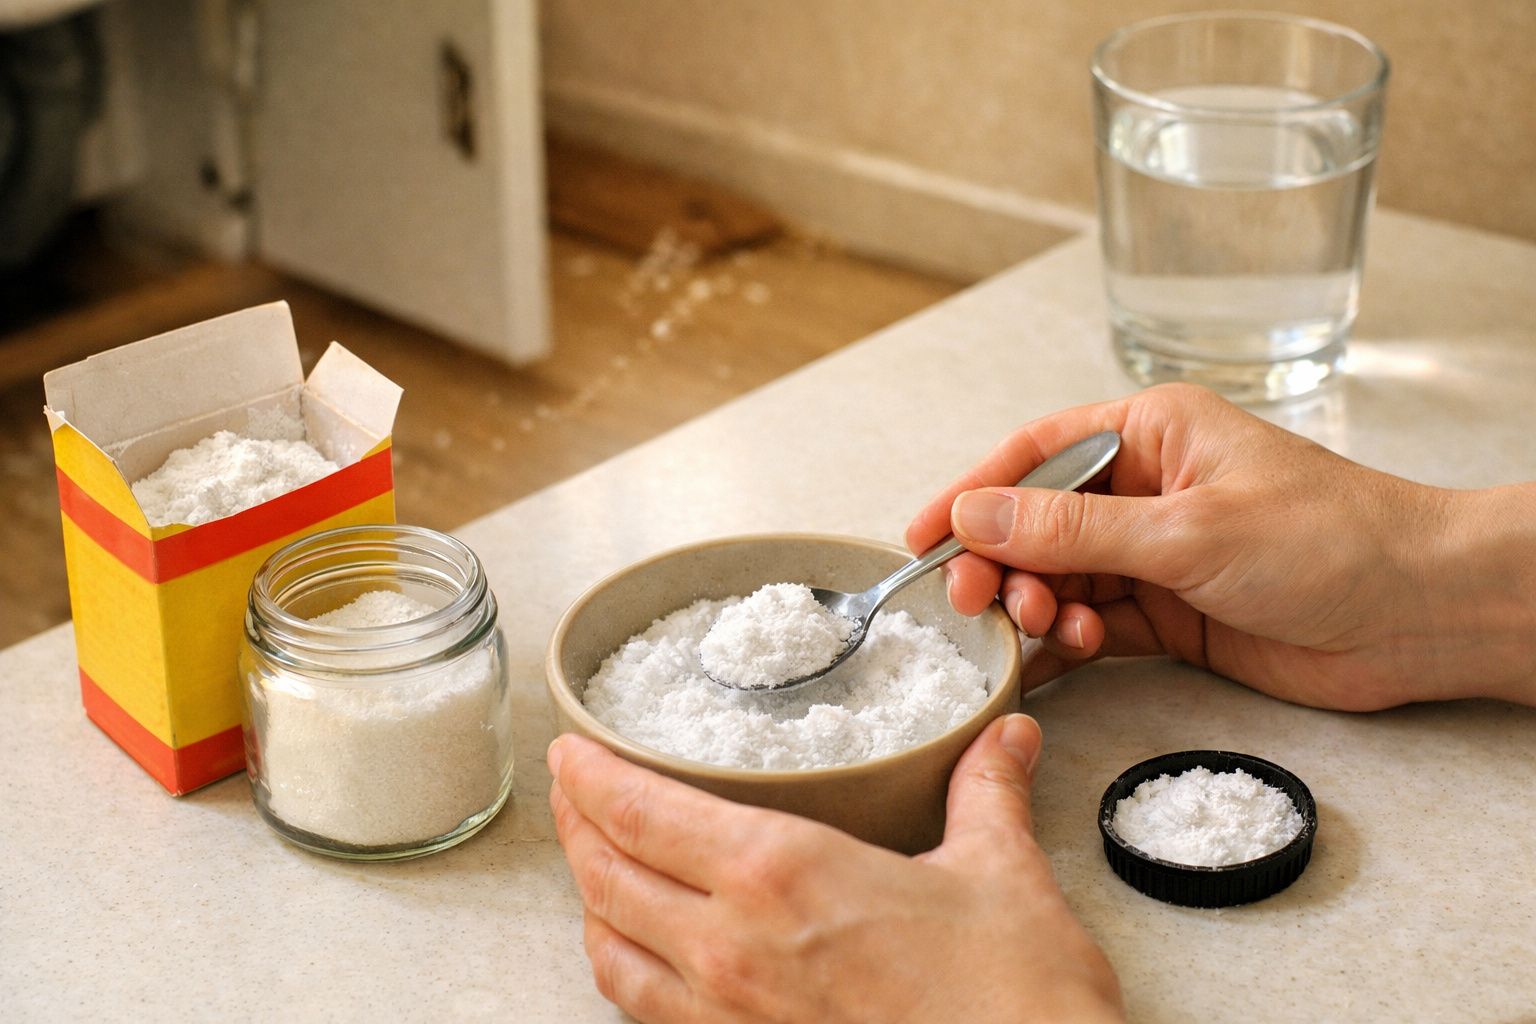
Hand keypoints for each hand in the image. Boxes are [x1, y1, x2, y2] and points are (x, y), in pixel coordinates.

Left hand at [548, 720, 1122, 1023]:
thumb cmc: (1012, 999)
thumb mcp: (1002, 875)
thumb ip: (986, 793)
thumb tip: (1008, 740)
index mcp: (781, 874)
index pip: (644, 812)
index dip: (591, 775)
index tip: (572, 749)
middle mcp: (732, 946)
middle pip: (607, 874)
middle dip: (576, 822)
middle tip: (569, 788)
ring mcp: (728, 1015)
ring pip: (610, 947)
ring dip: (587, 895)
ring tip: (591, 861)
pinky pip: (645, 1010)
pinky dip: (622, 965)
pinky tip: (637, 951)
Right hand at [907, 383, 1535, 709]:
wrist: (1422, 615)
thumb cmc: (1330, 541)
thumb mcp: (1187, 529)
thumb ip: (1073, 529)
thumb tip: (974, 513)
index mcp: (1151, 434)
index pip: (1034, 455)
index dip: (970, 493)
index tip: (919, 536)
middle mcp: (1146, 488)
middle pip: (1037, 523)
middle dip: (1001, 563)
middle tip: (974, 603)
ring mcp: (1157, 553)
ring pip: (1061, 578)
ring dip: (1040, 607)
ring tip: (1049, 632)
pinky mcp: (1173, 613)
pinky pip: (1097, 625)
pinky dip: (1074, 643)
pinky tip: (1071, 655)